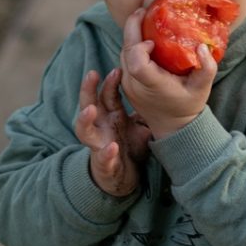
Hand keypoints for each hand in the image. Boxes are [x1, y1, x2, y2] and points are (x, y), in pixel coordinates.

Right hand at [75, 67, 152, 195]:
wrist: (123, 177)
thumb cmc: (128, 147)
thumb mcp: (138, 126)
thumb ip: (143, 111)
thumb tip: (161, 93)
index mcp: (109, 116)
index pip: (106, 95)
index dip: (109, 82)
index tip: (118, 69)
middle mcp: (100, 127)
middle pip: (87, 104)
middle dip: (87, 90)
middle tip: (92, 73)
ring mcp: (98, 145)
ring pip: (84, 130)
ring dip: (85, 119)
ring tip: (90, 110)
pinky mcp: (104, 164)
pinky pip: (103, 158)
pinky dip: (106, 154)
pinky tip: (112, 147)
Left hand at [120, 8, 216, 138]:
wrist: (173, 127)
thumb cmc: (189, 105)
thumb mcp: (203, 88)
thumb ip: (207, 68)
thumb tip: (202, 46)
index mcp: (152, 85)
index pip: (136, 62)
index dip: (140, 46)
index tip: (153, 40)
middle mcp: (135, 85)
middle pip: (125, 52)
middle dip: (131, 28)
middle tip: (142, 11)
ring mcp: (127, 84)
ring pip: (122, 53)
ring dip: (130, 35)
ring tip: (143, 18)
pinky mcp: (125, 82)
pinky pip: (124, 58)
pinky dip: (131, 45)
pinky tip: (143, 34)